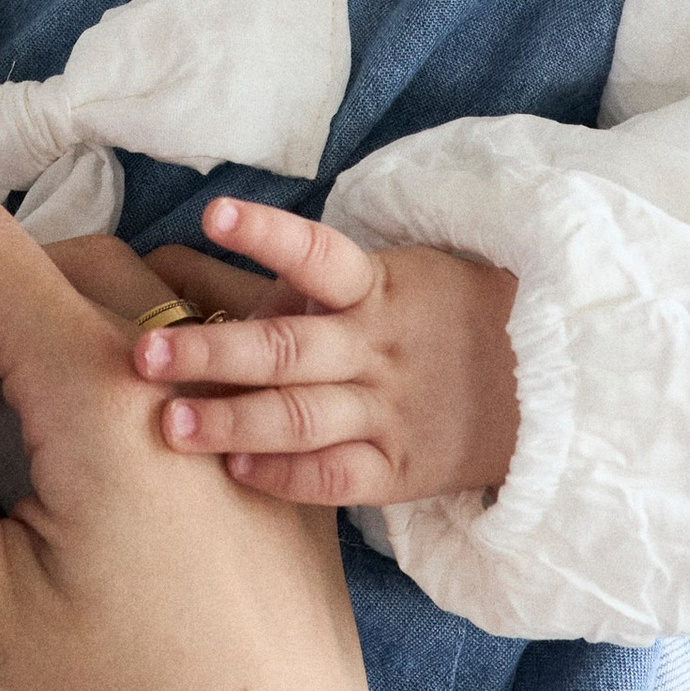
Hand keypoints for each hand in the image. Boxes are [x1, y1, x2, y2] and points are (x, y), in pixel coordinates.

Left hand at [132, 197, 519, 505]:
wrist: (547, 392)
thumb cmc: (444, 321)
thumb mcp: (394, 280)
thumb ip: (307, 287)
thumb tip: (203, 278)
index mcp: (380, 288)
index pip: (319, 254)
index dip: (268, 233)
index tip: (216, 213)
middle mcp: (380, 349)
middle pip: (287, 349)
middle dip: (212, 352)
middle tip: (142, 354)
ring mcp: (391, 412)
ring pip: (301, 418)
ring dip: (231, 422)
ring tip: (169, 426)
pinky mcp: (400, 470)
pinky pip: (334, 477)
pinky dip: (284, 476)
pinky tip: (236, 471)